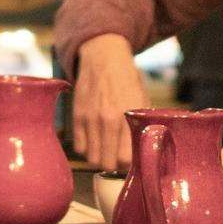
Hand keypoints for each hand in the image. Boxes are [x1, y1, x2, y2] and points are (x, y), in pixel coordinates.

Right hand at [70, 36, 146, 171]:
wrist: (104, 59)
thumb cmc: (127, 81)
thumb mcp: (143, 101)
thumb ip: (144, 126)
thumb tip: (146, 150)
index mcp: (127, 117)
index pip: (125, 158)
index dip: (129, 163)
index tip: (131, 160)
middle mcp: (107, 119)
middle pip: (107, 162)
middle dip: (114, 164)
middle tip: (119, 157)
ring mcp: (89, 119)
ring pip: (92, 157)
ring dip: (100, 157)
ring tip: (107, 149)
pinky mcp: (77, 116)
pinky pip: (79, 147)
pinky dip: (87, 148)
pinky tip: (95, 140)